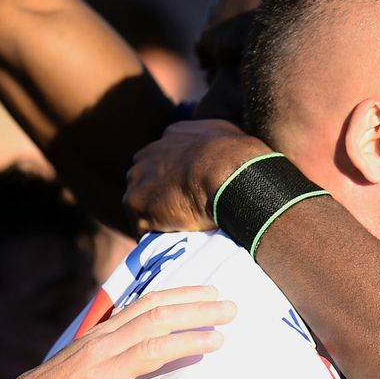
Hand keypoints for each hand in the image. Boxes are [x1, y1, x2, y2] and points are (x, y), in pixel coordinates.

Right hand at [0, 285, 236, 378]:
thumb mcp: (83, 358)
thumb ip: (113, 346)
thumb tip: (146, 338)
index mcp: (103, 335)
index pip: (149, 304)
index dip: (183, 295)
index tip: (213, 290)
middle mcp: (105, 347)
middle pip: (158, 319)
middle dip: (198, 311)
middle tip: (232, 308)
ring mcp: (103, 374)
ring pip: (153, 349)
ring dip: (190, 342)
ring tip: (221, 341)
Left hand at [125, 119, 270, 232]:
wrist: (231, 175)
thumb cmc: (242, 159)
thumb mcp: (234, 136)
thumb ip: (221, 140)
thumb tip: (230, 151)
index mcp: (175, 135)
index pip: (167, 157)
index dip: (177, 178)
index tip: (190, 192)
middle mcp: (151, 152)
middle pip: (148, 177)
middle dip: (161, 194)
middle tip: (183, 213)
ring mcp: (139, 177)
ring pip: (141, 201)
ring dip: (155, 216)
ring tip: (176, 232)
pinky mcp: (136, 202)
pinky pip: (140, 225)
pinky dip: (153, 235)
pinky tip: (170, 243)